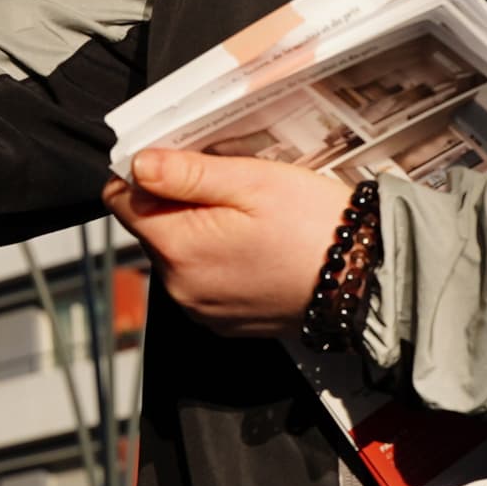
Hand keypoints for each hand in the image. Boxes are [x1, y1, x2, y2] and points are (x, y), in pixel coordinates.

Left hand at [101, 147, 351, 337]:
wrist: (365, 281)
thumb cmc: (315, 226)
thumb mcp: (252, 181)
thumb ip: (187, 173)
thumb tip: (137, 164)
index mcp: (179, 248)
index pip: (120, 202)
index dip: (143, 175)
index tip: (178, 163)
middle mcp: (180, 287)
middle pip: (151, 229)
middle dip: (179, 203)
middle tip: (232, 189)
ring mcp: (201, 310)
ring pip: (177, 255)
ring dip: (199, 232)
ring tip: (250, 220)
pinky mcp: (223, 322)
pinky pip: (202, 281)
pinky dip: (219, 261)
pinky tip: (256, 248)